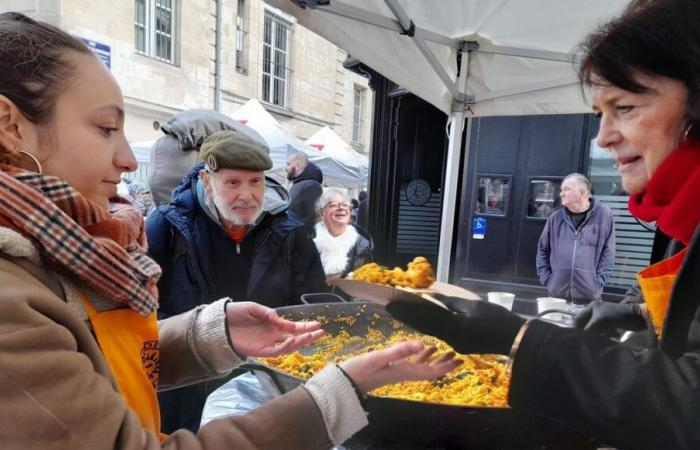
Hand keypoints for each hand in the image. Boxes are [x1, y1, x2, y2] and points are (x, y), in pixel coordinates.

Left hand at [226, 301, 323, 356]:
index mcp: (272, 325)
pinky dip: (285, 348)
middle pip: (294, 337)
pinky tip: (293, 342)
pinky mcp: (259, 351)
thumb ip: (269, 314)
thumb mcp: (254, 309)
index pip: (292, 327)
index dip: (304, 326)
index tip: (317, 324)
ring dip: (300, 342)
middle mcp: (272, 335)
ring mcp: (266, 344)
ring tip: (311, 336)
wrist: (219, 323)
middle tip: (321, 333)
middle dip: (308, 336)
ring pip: (287, 346)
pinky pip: (275, 351)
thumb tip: (281, 320)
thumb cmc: (235, 314)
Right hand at [340, 340, 461, 392]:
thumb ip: (399, 350)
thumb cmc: (359, 370)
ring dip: (434, 359)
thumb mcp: (379, 357)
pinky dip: (419, 356)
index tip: (460, 360)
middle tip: (458, 356)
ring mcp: (397, 371)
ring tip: (444, 350)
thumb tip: (422, 344)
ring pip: (421, 366)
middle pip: (429, 370)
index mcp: (405, 371)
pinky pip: (410, 363)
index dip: (447, 366)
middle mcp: (404, 372)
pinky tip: (419, 349)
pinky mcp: (390, 368)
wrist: (344, 382)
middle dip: (444, 363)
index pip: (431, 371)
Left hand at [386, 295, 524, 354]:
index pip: (423, 318)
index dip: (405, 310)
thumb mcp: (472, 304)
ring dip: (415, 320)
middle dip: (405, 315)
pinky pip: (439, 334)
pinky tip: (423, 317)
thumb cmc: (497, 318)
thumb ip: (449, 300)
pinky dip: (428, 324)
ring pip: (429, 330)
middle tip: (389, 306)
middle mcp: (451, 339)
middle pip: (423, 326)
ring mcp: (455, 344)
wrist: (515, 339)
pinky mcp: (460, 345)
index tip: (389, 303)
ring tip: (401, 309)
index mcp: (454, 328)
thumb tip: (429, 294)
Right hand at [573, 301, 645, 335]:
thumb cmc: (616, 315)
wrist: (637, 317)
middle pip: (586, 324)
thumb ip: (588, 329)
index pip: (578, 318)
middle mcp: (596, 311)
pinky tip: (607, 339)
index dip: (576, 328)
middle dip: (586, 332)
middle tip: (586, 341)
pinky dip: (604, 336)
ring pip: (595, 329)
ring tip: (597, 341)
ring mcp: (604, 317)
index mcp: (591, 307)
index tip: (576, 337)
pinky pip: (603, 331)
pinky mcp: (611, 324)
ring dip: (595, 335)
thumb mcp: (600, 321)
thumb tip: (579, 338)